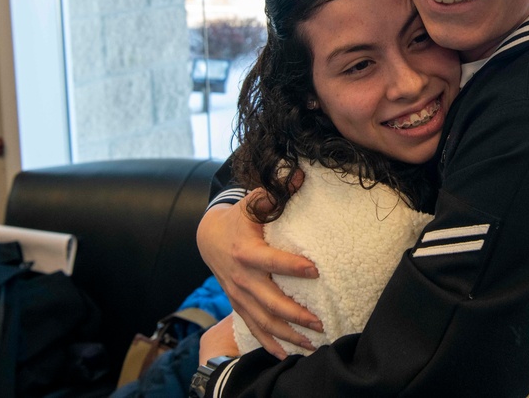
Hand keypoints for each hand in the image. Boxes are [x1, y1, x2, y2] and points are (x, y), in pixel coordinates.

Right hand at [197, 189, 321, 358]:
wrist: (208, 237)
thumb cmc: (238, 219)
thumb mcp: (252, 202)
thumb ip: (275, 193)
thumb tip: (299, 175)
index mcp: (246, 251)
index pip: (271, 261)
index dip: (292, 266)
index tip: (316, 271)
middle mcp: (242, 278)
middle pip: (269, 301)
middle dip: (295, 314)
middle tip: (320, 321)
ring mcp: (240, 295)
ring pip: (263, 321)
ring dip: (288, 334)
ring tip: (313, 341)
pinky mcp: (239, 304)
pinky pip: (253, 328)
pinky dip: (269, 343)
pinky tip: (285, 354)